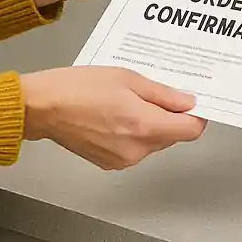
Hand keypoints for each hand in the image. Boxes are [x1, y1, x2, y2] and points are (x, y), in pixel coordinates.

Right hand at [20, 67, 206, 169]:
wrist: (44, 107)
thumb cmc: (79, 87)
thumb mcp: (128, 78)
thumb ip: (162, 93)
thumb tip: (187, 102)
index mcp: (145, 126)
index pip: (190, 131)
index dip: (197, 115)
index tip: (194, 101)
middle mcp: (136, 150)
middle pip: (172, 136)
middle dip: (170, 115)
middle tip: (157, 91)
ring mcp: (122, 160)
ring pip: (153, 142)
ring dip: (151, 123)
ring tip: (129, 99)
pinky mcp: (109, 163)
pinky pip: (135, 148)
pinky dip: (134, 132)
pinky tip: (117, 113)